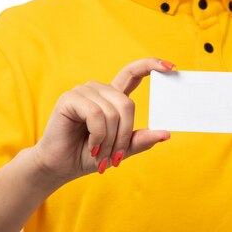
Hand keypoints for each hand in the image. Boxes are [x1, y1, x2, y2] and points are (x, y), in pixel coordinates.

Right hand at [31, 57, 173, 184]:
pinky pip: (96, 114)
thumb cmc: (87, 156)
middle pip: (127, 104)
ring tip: (99, 155)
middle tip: (115, 158)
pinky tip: (91, 145)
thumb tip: (166, 133)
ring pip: (112, 111)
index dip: (151, 66)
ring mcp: (83, 92)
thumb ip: (139, 140)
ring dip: (109, 140)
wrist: (59, 166)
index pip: (132, 73)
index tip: (171, 66)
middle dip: (124, 135)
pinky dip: (97, 135)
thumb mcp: (119, 150)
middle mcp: (97, 91)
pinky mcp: (69, 99)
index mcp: (111, 98)